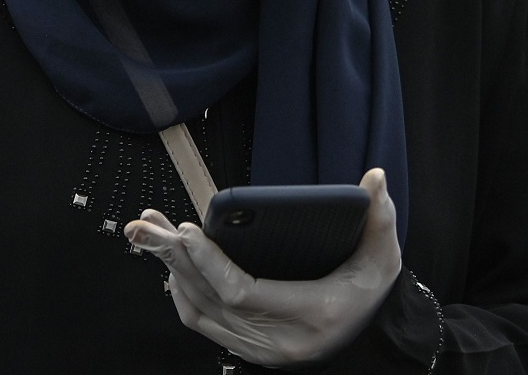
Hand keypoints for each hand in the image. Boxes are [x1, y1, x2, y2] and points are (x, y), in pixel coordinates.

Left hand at [123, 168, 402, 367]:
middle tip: (144, 224)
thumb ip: (380, 217)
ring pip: (198, 311)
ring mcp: (258, 349)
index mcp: (310, 312)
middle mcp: (277, 339)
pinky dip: (181, 293)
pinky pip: (201, 324)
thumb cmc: (372, 295)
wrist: (371, 343)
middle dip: (173, 258)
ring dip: (170, 271)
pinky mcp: (247, 349)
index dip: (209, 262)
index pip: (243, 291)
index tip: (187, 230)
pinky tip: (172, 264)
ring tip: (150, 232)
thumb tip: (375, 178)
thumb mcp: (383, 258)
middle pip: (208, 299)